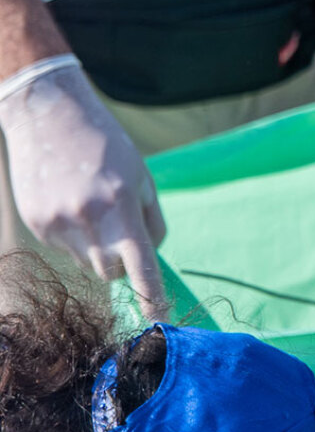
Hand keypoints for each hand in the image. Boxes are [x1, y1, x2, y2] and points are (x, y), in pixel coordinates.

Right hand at [0, 56, 166, 317]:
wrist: (47, 114)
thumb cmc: (106, 145)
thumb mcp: (141, 176)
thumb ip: (150, 219)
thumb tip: (150, 256)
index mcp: (120, 206)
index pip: (140, 265)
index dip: (151, 294)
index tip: (161, 317)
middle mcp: (87, 219)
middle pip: (111, 272)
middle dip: (121, 263)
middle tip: (119, 230)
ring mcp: (57, 223)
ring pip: (86, 262)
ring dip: (96, 247)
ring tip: (91, 206)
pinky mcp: (37, 223)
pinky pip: (64, 247)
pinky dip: (73, 234)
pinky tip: (69, 201)